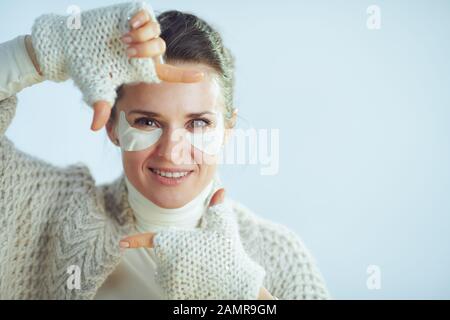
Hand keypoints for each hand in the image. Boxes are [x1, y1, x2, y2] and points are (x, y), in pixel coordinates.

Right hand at [91, 9, 204, 131]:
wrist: (70, 44)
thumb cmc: (85, 67)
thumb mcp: (97, 89)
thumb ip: (101, 107)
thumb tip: (95, 128)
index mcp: (141, 69)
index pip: (168, 73)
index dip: (185, 76)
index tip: (202, 77)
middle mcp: (144, 51)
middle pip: (161, 50)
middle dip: (145, 50)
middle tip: (126, 51)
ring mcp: (139, 33)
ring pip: (157, 33)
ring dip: (141, 36)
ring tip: (123, 38)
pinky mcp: (132, 16)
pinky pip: (148, 16)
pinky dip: (141, 19)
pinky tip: (128, 24)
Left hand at [120, 188, 268, 299]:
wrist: (235, 284)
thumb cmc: (228, 251)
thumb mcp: (223, 225)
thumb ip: (217, 207)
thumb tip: (221, 190)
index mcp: (174, 241)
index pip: (150, 239)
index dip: (135, 240)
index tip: (122, 243)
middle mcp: (166, 261)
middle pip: (167, 255)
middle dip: (180, 253)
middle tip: (201, 255)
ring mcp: (169, 280)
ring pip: (170, 271)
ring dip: (181, 268)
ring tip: (203, 268)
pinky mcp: (173, 294)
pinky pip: (174, 285)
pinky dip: (184, 282)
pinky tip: (200, 280)